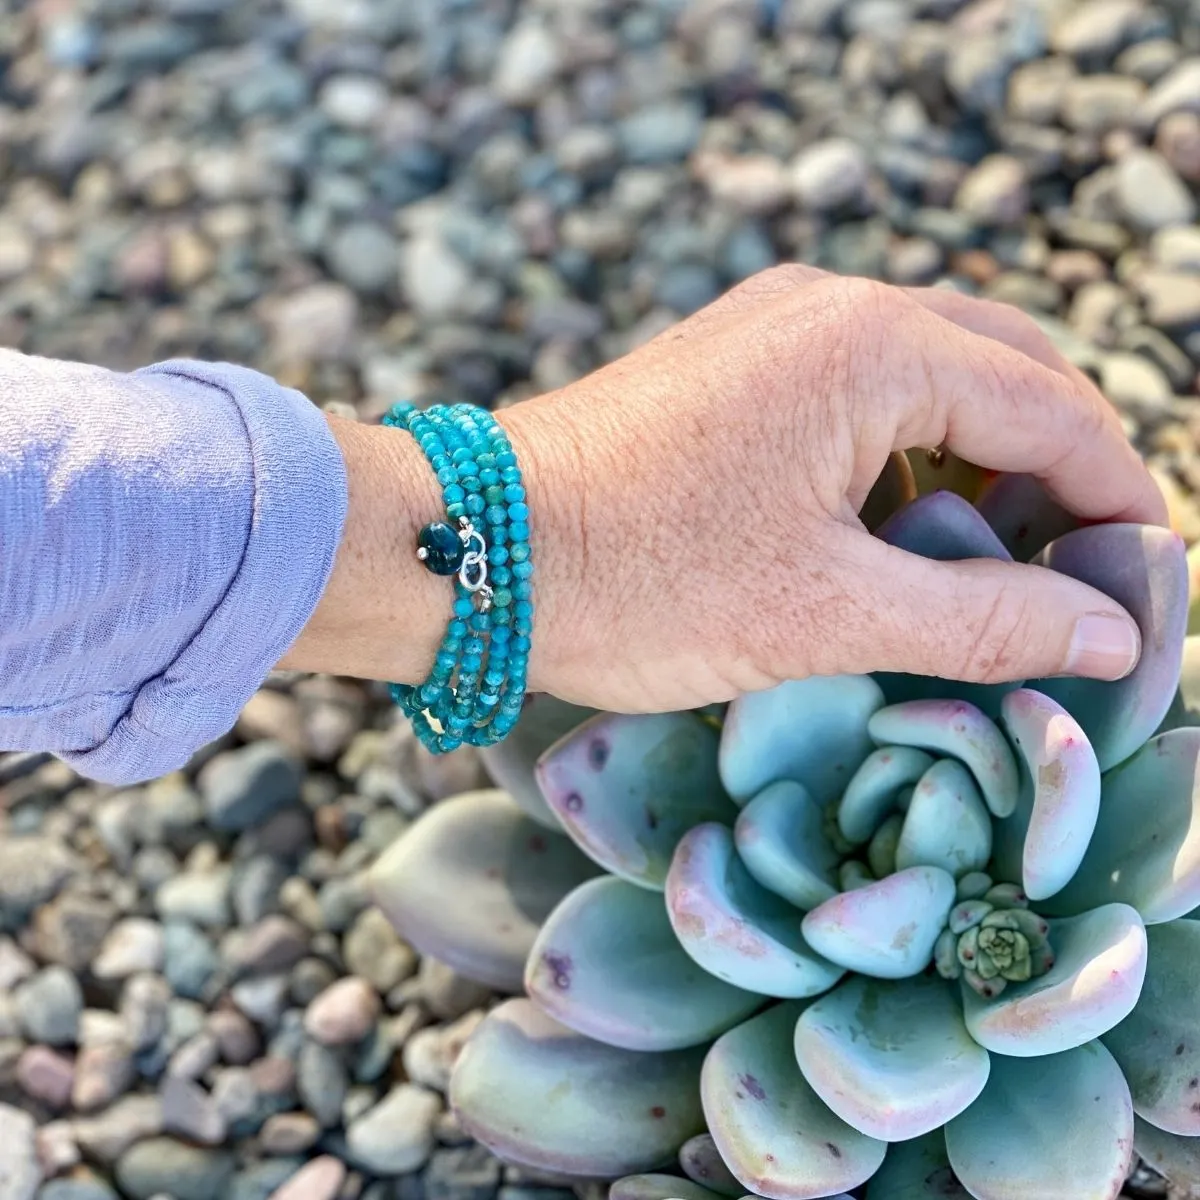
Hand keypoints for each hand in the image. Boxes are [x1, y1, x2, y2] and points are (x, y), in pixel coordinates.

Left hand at [287, 267, 1166, 715]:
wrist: (474, 549)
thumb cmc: (637, 581)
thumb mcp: (826, 613)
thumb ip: (981, 618)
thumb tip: (1106, 633)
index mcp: (874, 348)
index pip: (1053, 410)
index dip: (1114, 499)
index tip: (1142, 581)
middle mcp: (830, 308)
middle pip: (1002, 372)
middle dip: (1053, 469)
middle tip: (1074, 572)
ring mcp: (772, 325)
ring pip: (928, 377)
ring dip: (976, 460)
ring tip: (988, 566)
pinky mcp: (731, 362)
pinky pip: (854, 390)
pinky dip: (900, 453)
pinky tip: (893, 530)